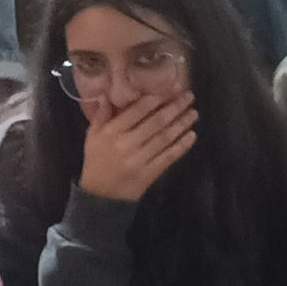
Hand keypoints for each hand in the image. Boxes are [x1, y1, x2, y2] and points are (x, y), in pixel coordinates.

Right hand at [76, 87, 196, 201]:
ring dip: (182, 124)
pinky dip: (181, 146)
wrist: (101, 196)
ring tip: (194, 113)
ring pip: (164, 138)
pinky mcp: (150, 173)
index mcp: (111, 133)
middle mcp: (127, 144)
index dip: (154, 100)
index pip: (135, 112)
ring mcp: (140, 160)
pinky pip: (168, 157)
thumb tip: (106, 94)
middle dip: (174, 108)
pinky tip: (192, 136)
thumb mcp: (92, 137)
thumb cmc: (97, 161)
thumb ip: (101, 115)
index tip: (169, 90)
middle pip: (155, 123)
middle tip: (189, 96)